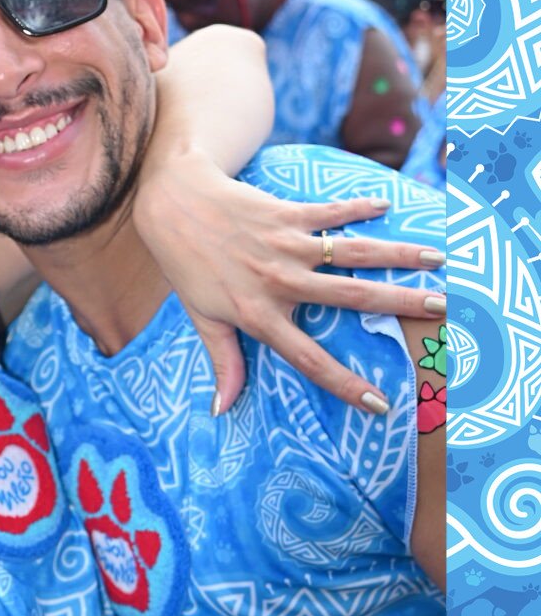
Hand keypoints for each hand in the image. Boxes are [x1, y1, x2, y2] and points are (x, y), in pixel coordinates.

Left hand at [134, 151, 444, 413]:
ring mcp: (286, 245)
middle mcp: (280, 281)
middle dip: (400, 303)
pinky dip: (359, 208)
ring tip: (438, 259)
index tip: (382, 405)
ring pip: (353, 252)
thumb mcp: (202, 318)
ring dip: (399, 253)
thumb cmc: (187, 266)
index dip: (345, 386)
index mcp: (260, 316)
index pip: (310, 360)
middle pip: (351, 298)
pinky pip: (331, 212)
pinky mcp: (287, 213)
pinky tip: (387, 205)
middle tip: (443, 309)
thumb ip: (223, 362)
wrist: (173, 204)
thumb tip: (222, 410)